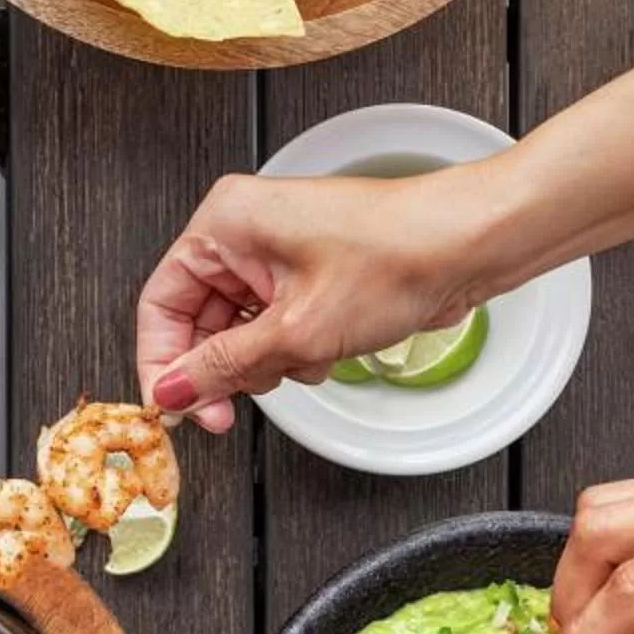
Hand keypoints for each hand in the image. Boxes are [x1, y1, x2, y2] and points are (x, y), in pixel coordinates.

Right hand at [135, 163, 519, 432]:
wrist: (472, 242)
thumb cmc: (398, 256)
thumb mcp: (297, 331)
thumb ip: (223, 367)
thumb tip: (171, 392)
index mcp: (225, 223)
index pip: (160, 304)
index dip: (164, 363)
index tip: (178, 408)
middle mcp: (245, 230)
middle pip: (198, 320)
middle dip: (225, 366)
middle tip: (234, 409)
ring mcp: (278, 250)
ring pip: (239, 328)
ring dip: (266, 360)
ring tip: (307, 358)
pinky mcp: (309, 269)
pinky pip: (274, 323)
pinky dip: (294, 348)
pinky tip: (327, 349)